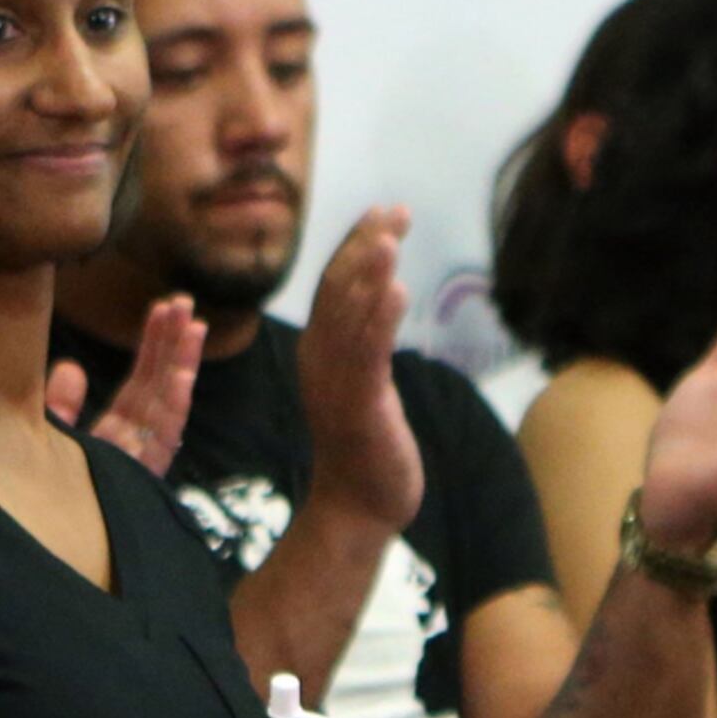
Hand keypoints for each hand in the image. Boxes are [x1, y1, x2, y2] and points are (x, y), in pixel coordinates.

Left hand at [49, 293, 206, 475]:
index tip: (162, 309)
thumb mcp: (51, 439)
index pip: (141, 381)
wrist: (49, 538)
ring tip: (193, 325)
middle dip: (172, 343)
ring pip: (167, 404)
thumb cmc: (42, 492)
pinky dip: (175, 404)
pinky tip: (184, 374)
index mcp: (118, 434)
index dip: (153, 345)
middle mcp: (136, 444)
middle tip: (183, 302)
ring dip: (181, 364)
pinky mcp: (143, 476)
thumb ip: (61, 406)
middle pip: (159, 386)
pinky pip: (164, 437)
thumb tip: (72, 369)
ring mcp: (142, 460)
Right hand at [296, 206, 422, 532]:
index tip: (382, 211)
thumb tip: (382, 300)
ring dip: (369, 274)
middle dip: (365, 246)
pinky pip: (367, 355)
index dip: (356, 244)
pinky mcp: (359, 406)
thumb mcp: (363, 383)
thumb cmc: (364, 447)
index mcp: (319, 350)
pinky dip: (379, 320)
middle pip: (338, 290)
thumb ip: (366, 343)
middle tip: (392, 211)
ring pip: (349, 317)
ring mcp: (337, 382)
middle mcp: (320, 359)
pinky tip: (397, 290)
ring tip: (389, 237)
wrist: (356, 507)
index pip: (334, 284)